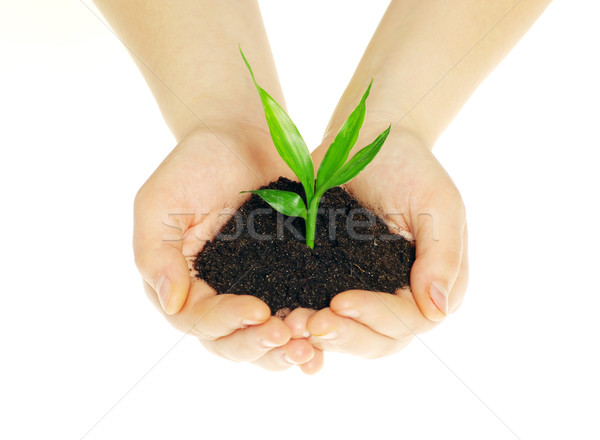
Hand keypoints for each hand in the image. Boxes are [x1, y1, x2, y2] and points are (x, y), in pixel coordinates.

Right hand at [133, 125, 323, 372]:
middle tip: (290, 337)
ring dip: (284, 349)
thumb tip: (172, 303)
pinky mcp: (282, 280)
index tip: (259, 311)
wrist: (241, 137)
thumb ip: (154, 253)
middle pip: (231, 341)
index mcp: (181, 283)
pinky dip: (306, 333)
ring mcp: (250, 290)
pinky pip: (292, 313)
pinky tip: (326, 342)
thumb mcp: (160, 201)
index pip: (198, 319)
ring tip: (310, 347)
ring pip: (263, 338)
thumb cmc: (194, 163)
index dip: (227, 322)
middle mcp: (214, 295)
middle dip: (259, 345)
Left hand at [286, 128, 467, 357]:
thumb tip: (437, 310)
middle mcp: (399, 297)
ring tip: (290, 325)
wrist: (368, 142)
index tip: (340, 302)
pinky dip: (302, 316)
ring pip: (348, 333)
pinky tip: (280, 315)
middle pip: (378, 340)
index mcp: (431, 284)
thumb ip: (443, 256)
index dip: (376, 318)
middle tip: (309, 324)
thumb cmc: (411, 167)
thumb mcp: (439, 203)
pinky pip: (319, 308)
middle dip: (345, 336)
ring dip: (321, 335)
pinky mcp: (332, 280)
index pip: (409, 320)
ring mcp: (365, 291)